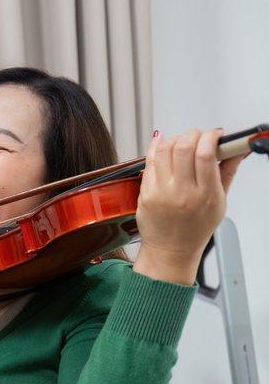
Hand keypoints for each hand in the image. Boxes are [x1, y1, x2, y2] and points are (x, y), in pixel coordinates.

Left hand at [134, 128, 246, 284]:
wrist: (171, 250)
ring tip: (182, 141)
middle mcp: (182, 193)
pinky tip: (162, 142)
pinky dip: (156, 147)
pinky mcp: (145, 194)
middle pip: (183, 148)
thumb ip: (227, 173)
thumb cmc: (196, 228)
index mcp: (205, 194)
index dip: (210, 137)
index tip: (215, 134)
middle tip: (198, 135)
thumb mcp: (220, 202)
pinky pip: (148, 162)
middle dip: (192, 134)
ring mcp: (161, 193)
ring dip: (174, 138)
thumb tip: (237, 150)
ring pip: (164, 151)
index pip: (206, 154)